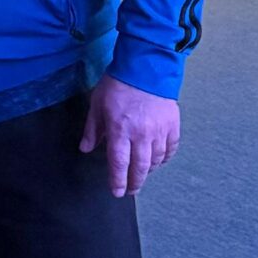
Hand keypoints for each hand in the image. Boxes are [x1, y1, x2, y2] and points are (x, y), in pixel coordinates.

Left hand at [80, 76, 179, 197]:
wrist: (146, 65)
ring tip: (143, 174)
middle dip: (135, 183)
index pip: (119, 165)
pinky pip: (171, 148)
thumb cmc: (118, 84)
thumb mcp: (97, 104)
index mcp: (120, 131)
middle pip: (140, 168)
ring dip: (149, 171)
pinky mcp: (172, 125)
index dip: (118, 181)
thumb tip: (85, 149)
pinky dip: (165, 158)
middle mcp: (141, 135)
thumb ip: (92, 129)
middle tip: (131, 190)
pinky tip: (160, 160)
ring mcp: (159, 131)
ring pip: (156, 161)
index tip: (117, 192)